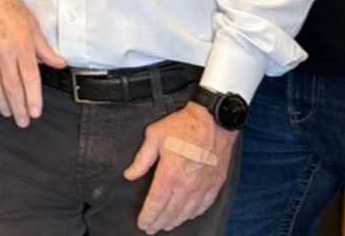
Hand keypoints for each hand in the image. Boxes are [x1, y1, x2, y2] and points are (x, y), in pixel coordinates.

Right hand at [0, 0, 65, 127]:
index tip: (35, 112)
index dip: (33, 99)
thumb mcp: (33, 25)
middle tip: (23, 121)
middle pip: (12, 87)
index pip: (29, 79)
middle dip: (18, 108)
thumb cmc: (8, 6)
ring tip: (9, 112)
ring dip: (2, 103)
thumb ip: (46, 49)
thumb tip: (59, 63)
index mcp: (21, 44)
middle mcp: (3, 51)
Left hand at [124, 103, 237, 232]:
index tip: (142, 223)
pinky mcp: (215, 183)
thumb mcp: (154, 136)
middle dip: (158, 222)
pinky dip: (193, 214)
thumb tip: (130, 175)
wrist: (213, 120)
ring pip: (187, 212)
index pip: (156, 202)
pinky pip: (203, 205)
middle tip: (150, 228)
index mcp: (170, 173)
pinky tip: (187, 216)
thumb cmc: (183, 125)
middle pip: (170, 211)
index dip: (148, 215)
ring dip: (175, 221)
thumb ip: (142, 159)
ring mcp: (203, 186)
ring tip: (166, 225)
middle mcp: (187, 184)